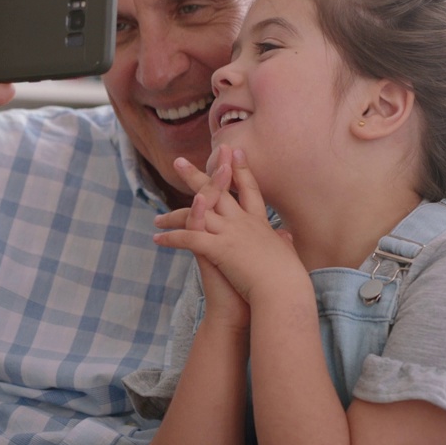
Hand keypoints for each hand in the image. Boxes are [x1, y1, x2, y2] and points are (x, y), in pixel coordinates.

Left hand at [155, 147, 303, 307]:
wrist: (284, 292)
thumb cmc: (289, 279)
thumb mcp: (287, 254)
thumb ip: (284, 241)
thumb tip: (285, 235)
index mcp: (259, 223)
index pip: (248, 189)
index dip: (239, 169)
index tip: (232, 151)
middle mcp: (243, 222)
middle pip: (216, 192)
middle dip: (195, 176)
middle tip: (178, 162)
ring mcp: (230, 233)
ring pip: (197, 214)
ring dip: (173, 216)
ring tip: (156, 218)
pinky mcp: (220, 248)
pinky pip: (189, 239)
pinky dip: (172, 239)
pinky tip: (157, 241)